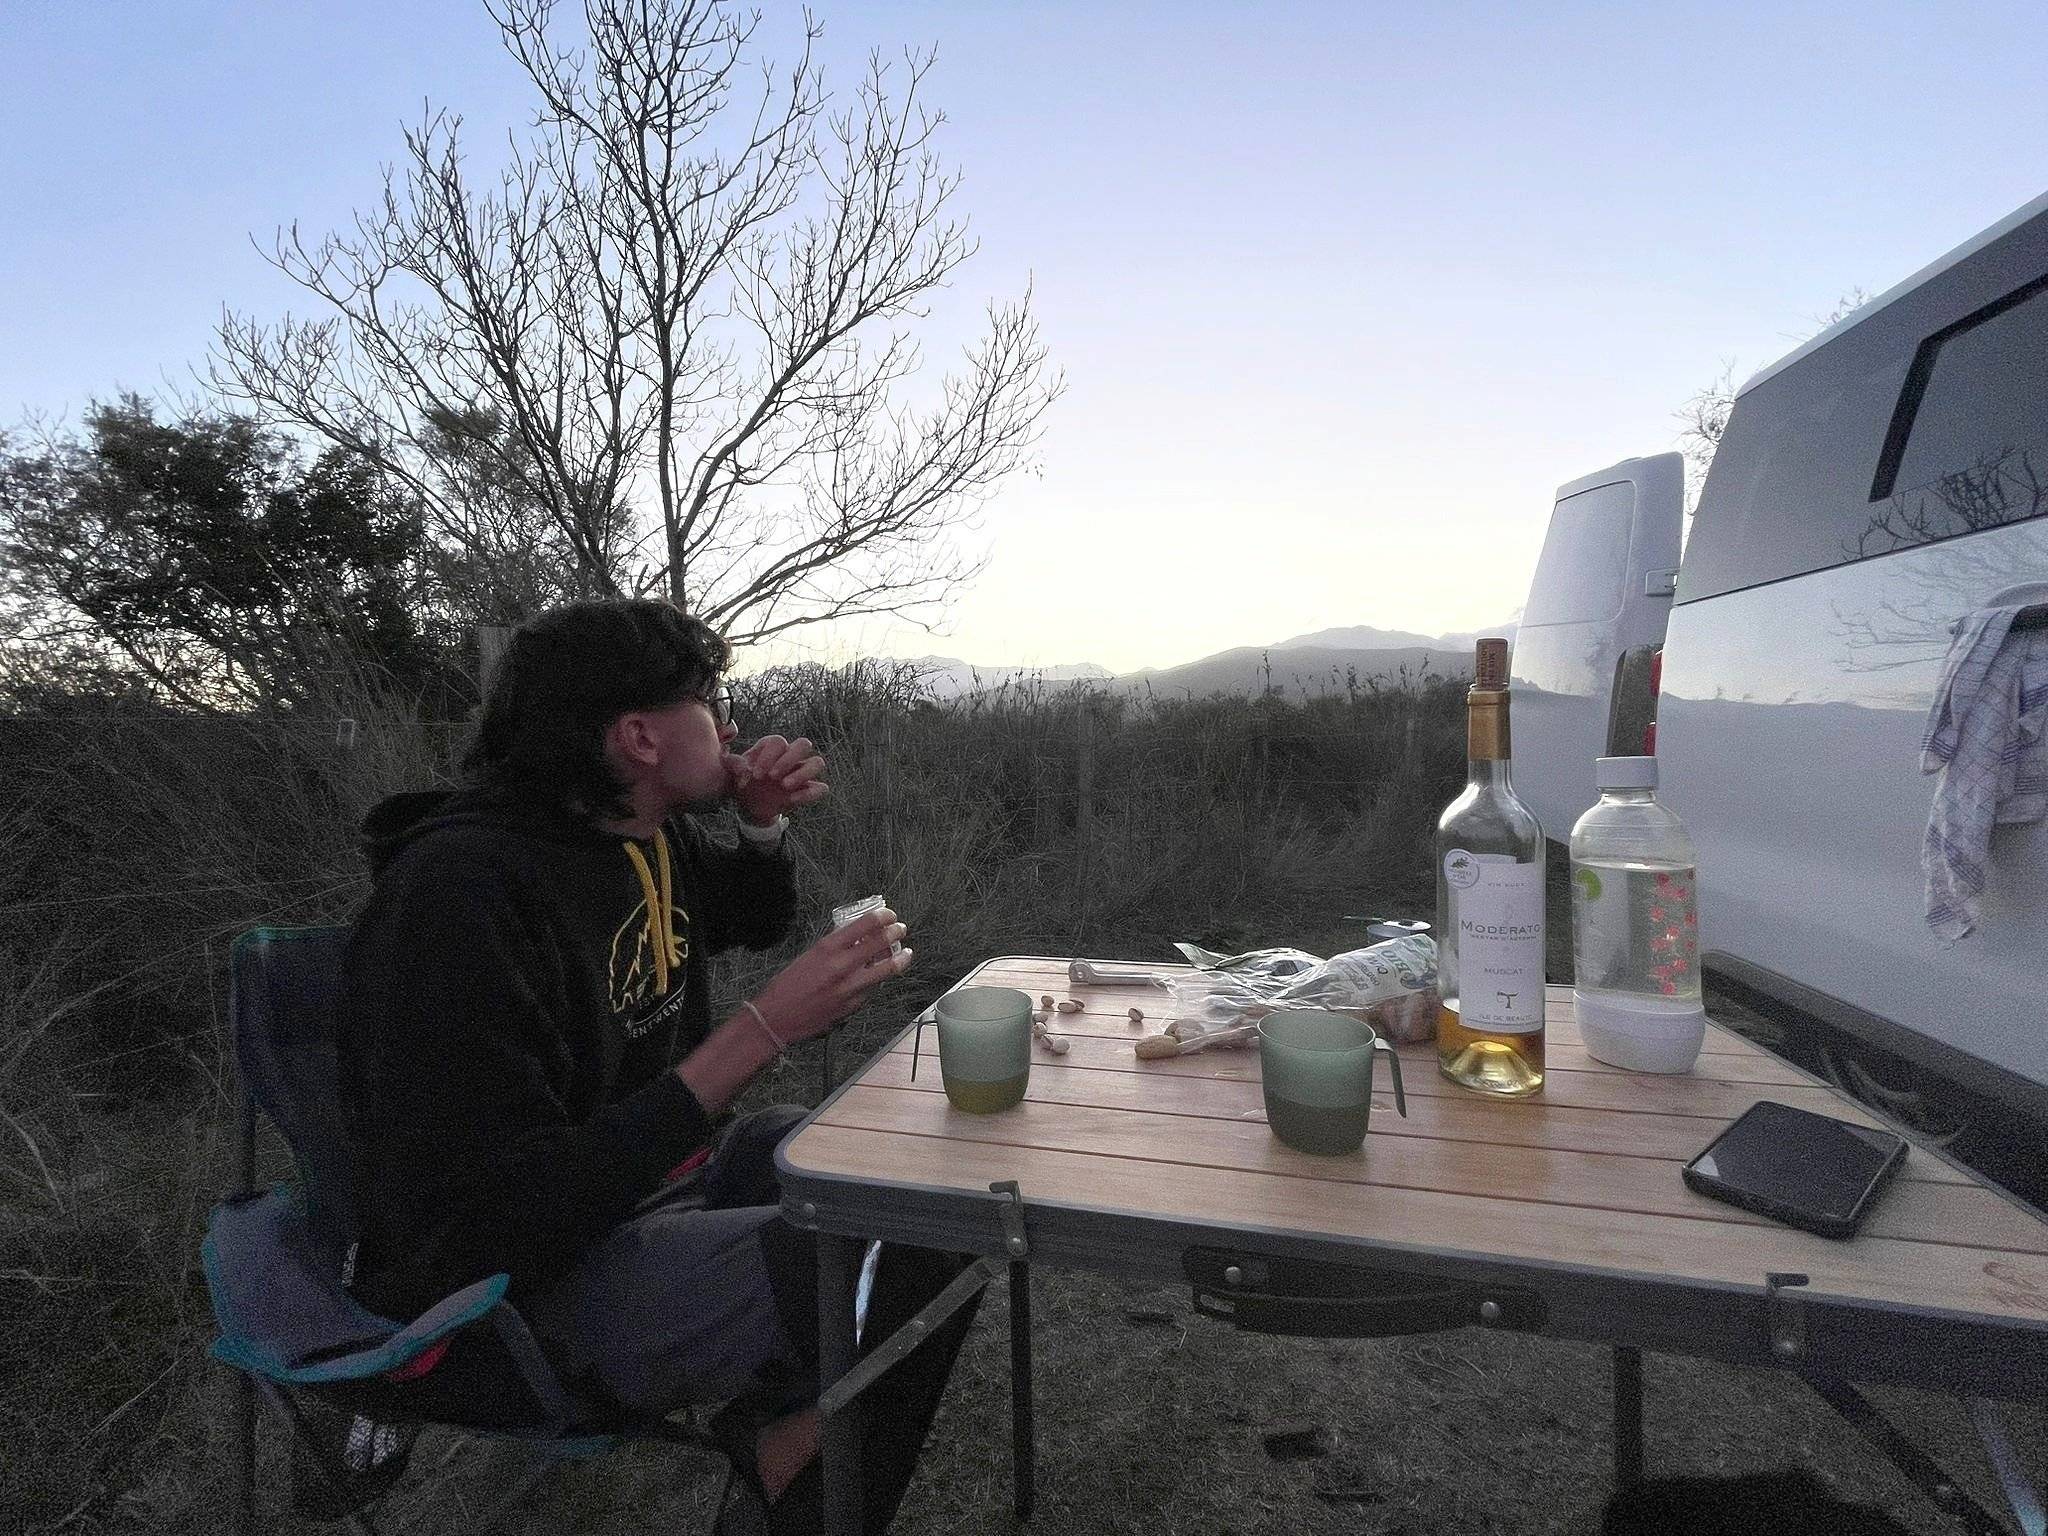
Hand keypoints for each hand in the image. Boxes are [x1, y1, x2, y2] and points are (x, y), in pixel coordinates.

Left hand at [727, 735, 827, 824]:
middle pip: (804, 744)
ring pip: (818, 763)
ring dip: (803, 773)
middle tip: (772, 776)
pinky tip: (792, 800)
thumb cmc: (745, 782)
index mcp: (772, 747)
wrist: (750, 804)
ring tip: (785, 785)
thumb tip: (738, 764)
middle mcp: (790, 756)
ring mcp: (801, 772)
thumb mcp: (733, 773)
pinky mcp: (807, 789)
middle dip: (789, 759)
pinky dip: (810, 794)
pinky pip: (821, 788)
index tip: (756, 774)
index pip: (778, 742)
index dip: (768, 756)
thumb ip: (734, 765)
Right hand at [747, 909, 909, 1044]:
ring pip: (886, 969)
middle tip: (900, 929)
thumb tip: (858, 937)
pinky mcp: (854, 1005)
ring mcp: (850, 987)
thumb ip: (834, 947)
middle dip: (895, 933)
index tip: (889, 915)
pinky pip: (872, 988)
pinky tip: (876, 976)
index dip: (882, 917)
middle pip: (880, 943)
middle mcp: (842, 966)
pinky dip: (877, 979)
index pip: (865, 924)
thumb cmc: (786, 986)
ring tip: (906, 953)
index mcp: (827, 948)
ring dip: (899, 958)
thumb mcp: (809, 956)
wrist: (776, 1019)